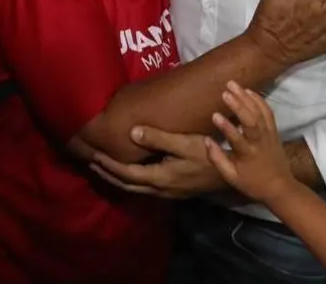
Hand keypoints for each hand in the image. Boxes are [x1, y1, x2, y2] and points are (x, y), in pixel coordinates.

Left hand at [91, 127, 225, 199]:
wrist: (232, 174)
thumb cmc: (209, 154)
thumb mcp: (185, 143)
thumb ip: (158, 138)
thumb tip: (132, 133)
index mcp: (159, 178)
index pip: (127, 173)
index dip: (109, 165)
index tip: (94, 155)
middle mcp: (161, 189)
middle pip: (128, 185)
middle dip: (109, 174)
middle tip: (92, 162)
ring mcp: (169, 192)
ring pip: (137, 188)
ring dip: (119, 179)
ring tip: (106, 168)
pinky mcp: (175, 190)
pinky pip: (146, 188)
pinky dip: (132, 181)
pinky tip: (132, 172)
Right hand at [205, 82, 297, 204]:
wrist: (280, 187)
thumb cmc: (252, 183)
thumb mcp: (231, 177)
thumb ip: (218, 159)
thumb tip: (207, 140)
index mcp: (248, 155)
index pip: (236, 139)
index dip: (226, 127)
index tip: (214, 114)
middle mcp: (260, 142)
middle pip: (251, 121)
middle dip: (239, 105)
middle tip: (225, 91)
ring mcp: (269, 134)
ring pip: (260, 113)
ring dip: (247, 97)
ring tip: (233, 84)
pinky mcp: (274, 130)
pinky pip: (268, 112)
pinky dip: (258, 100)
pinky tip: (248, 91)